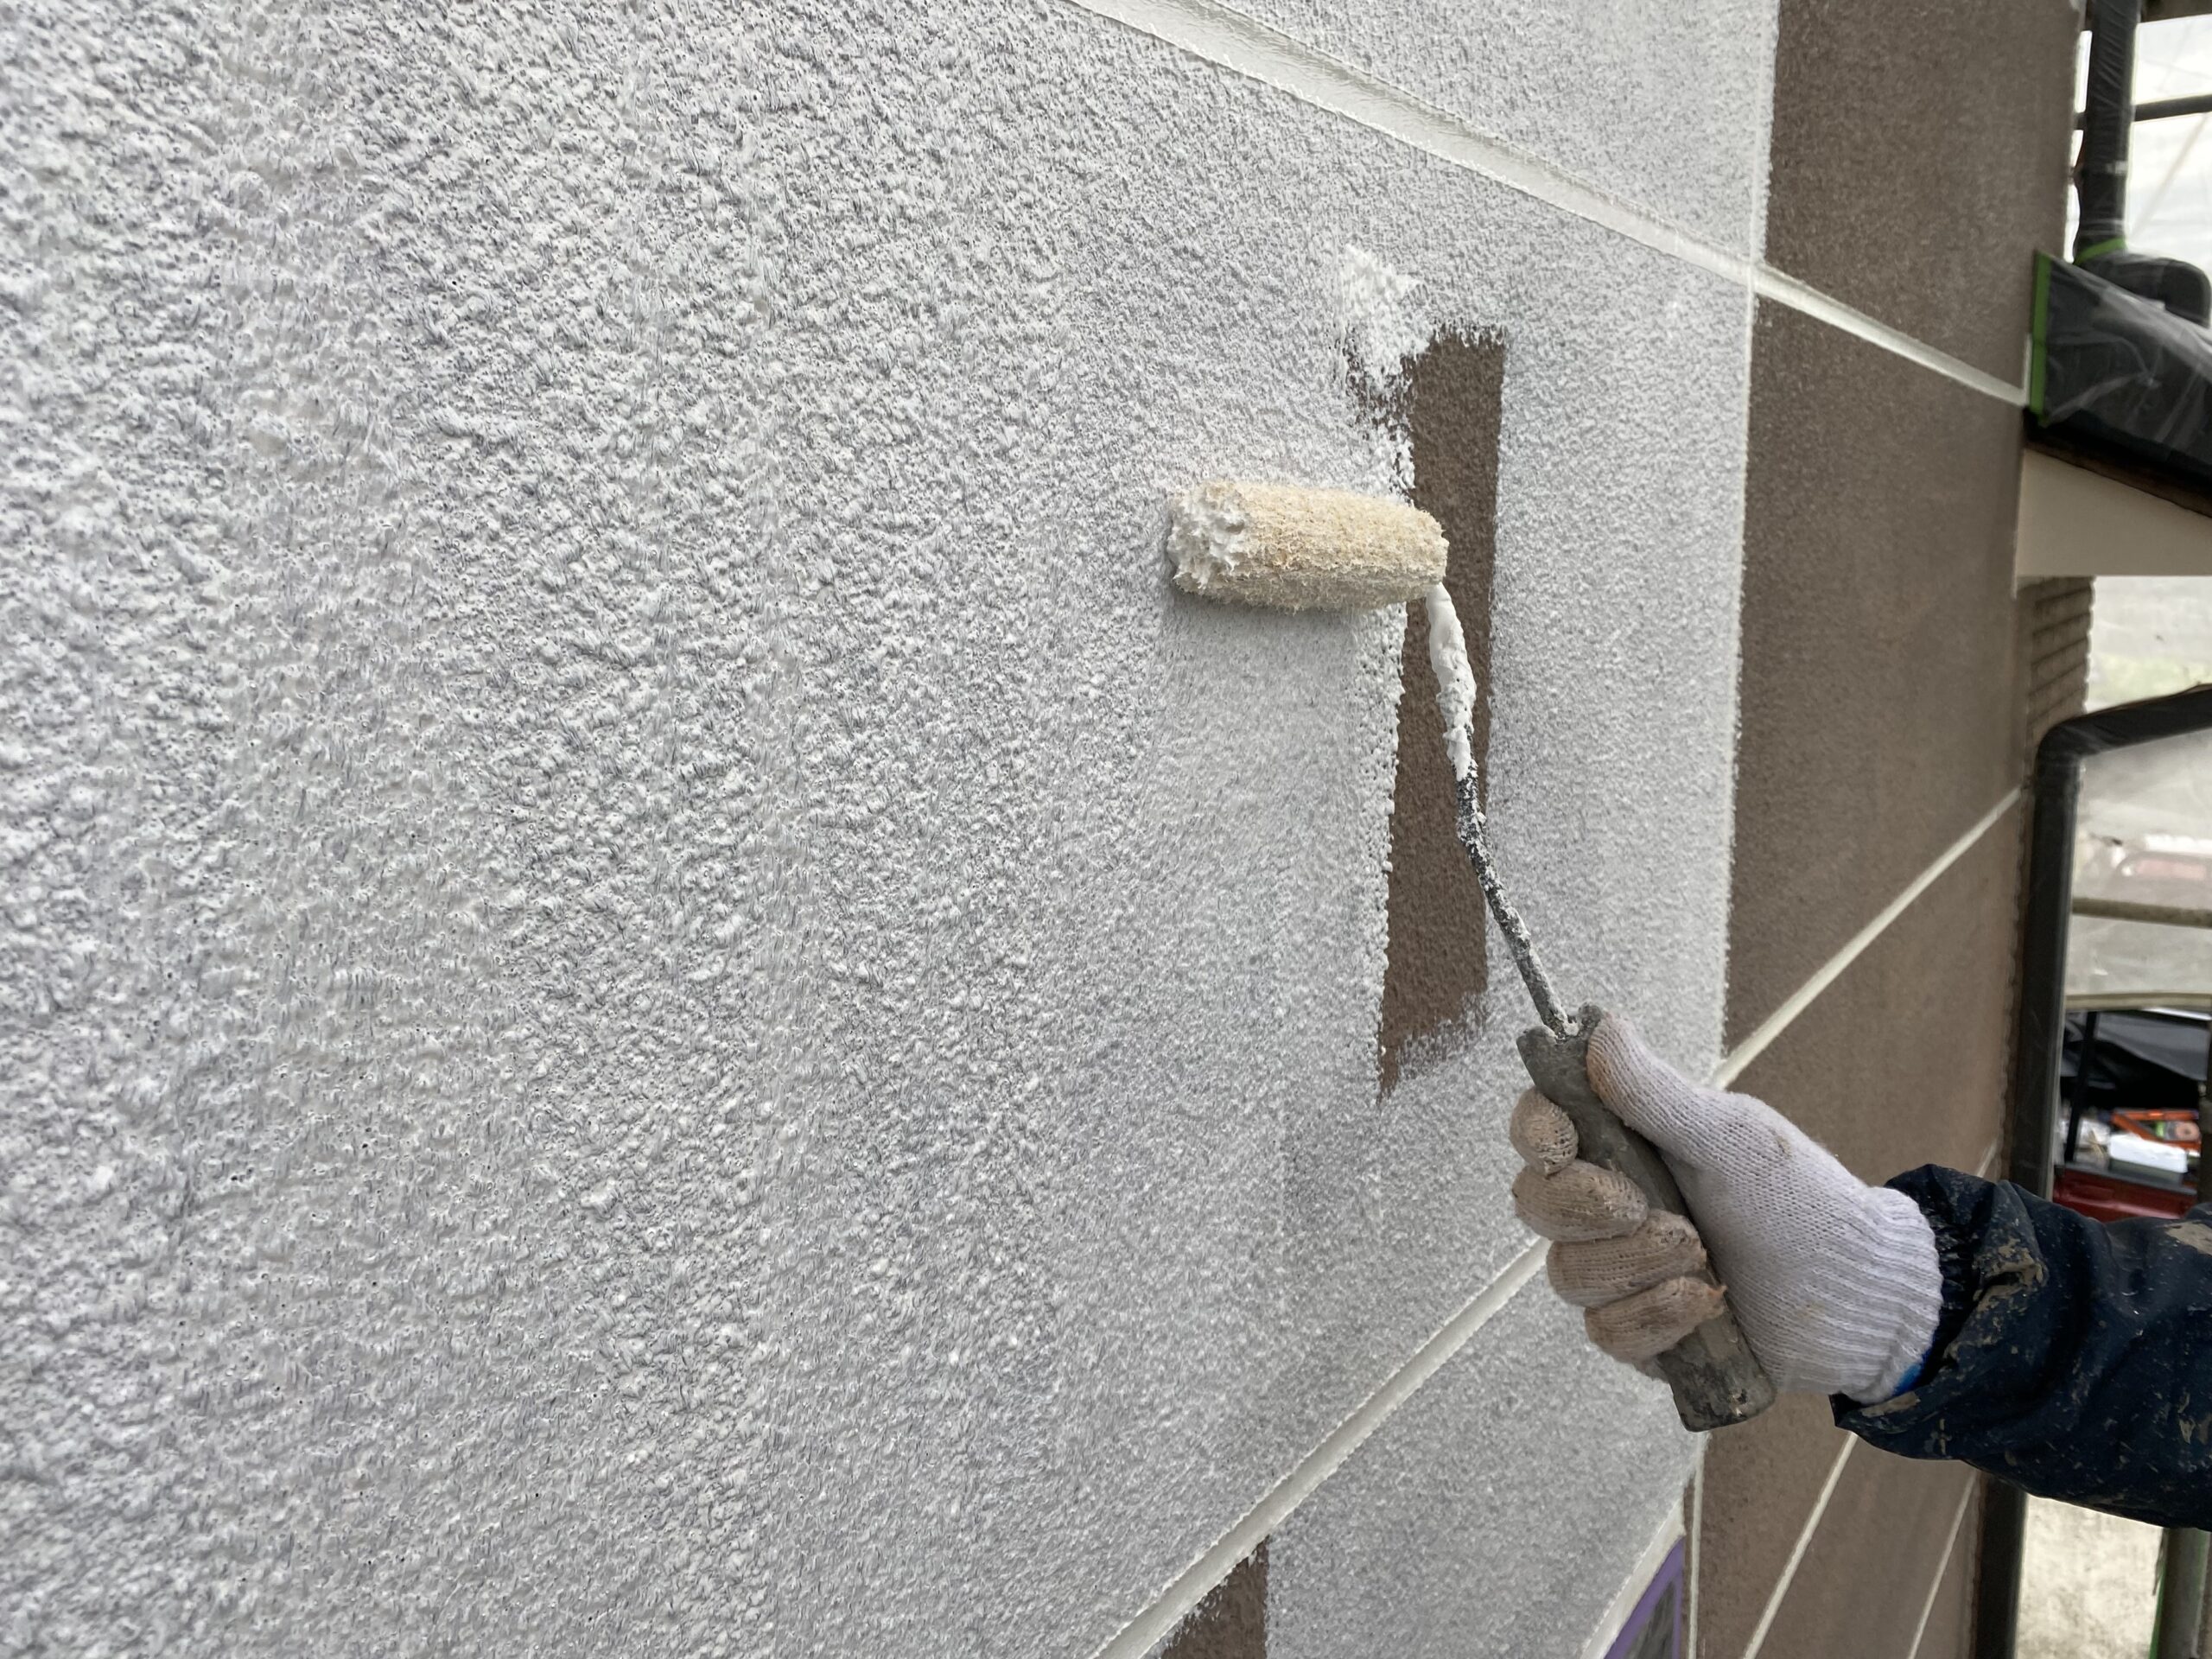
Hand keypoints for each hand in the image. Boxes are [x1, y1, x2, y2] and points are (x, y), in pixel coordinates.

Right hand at [1509, 1014, 1943, 1402]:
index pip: (1540, 1129)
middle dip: (1588, 1207)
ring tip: (1702, 1255)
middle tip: (1648, 1207)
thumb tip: (1600, 1026)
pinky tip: (1704, 1302)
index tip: (1563, 1143)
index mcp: (1623, 1147)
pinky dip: (1655, 1316)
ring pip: (1568, 1273)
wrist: (1853, 1290)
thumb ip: (1654, 1093)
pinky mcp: (1639, 1332)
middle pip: (1536, 1204)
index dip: (1535, 1133)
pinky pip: (1606, 1332)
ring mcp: (1618, 1272)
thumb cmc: (1797, 1200)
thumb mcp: (1728, 1137)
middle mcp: (1607, 1208)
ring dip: (1636, 1263)